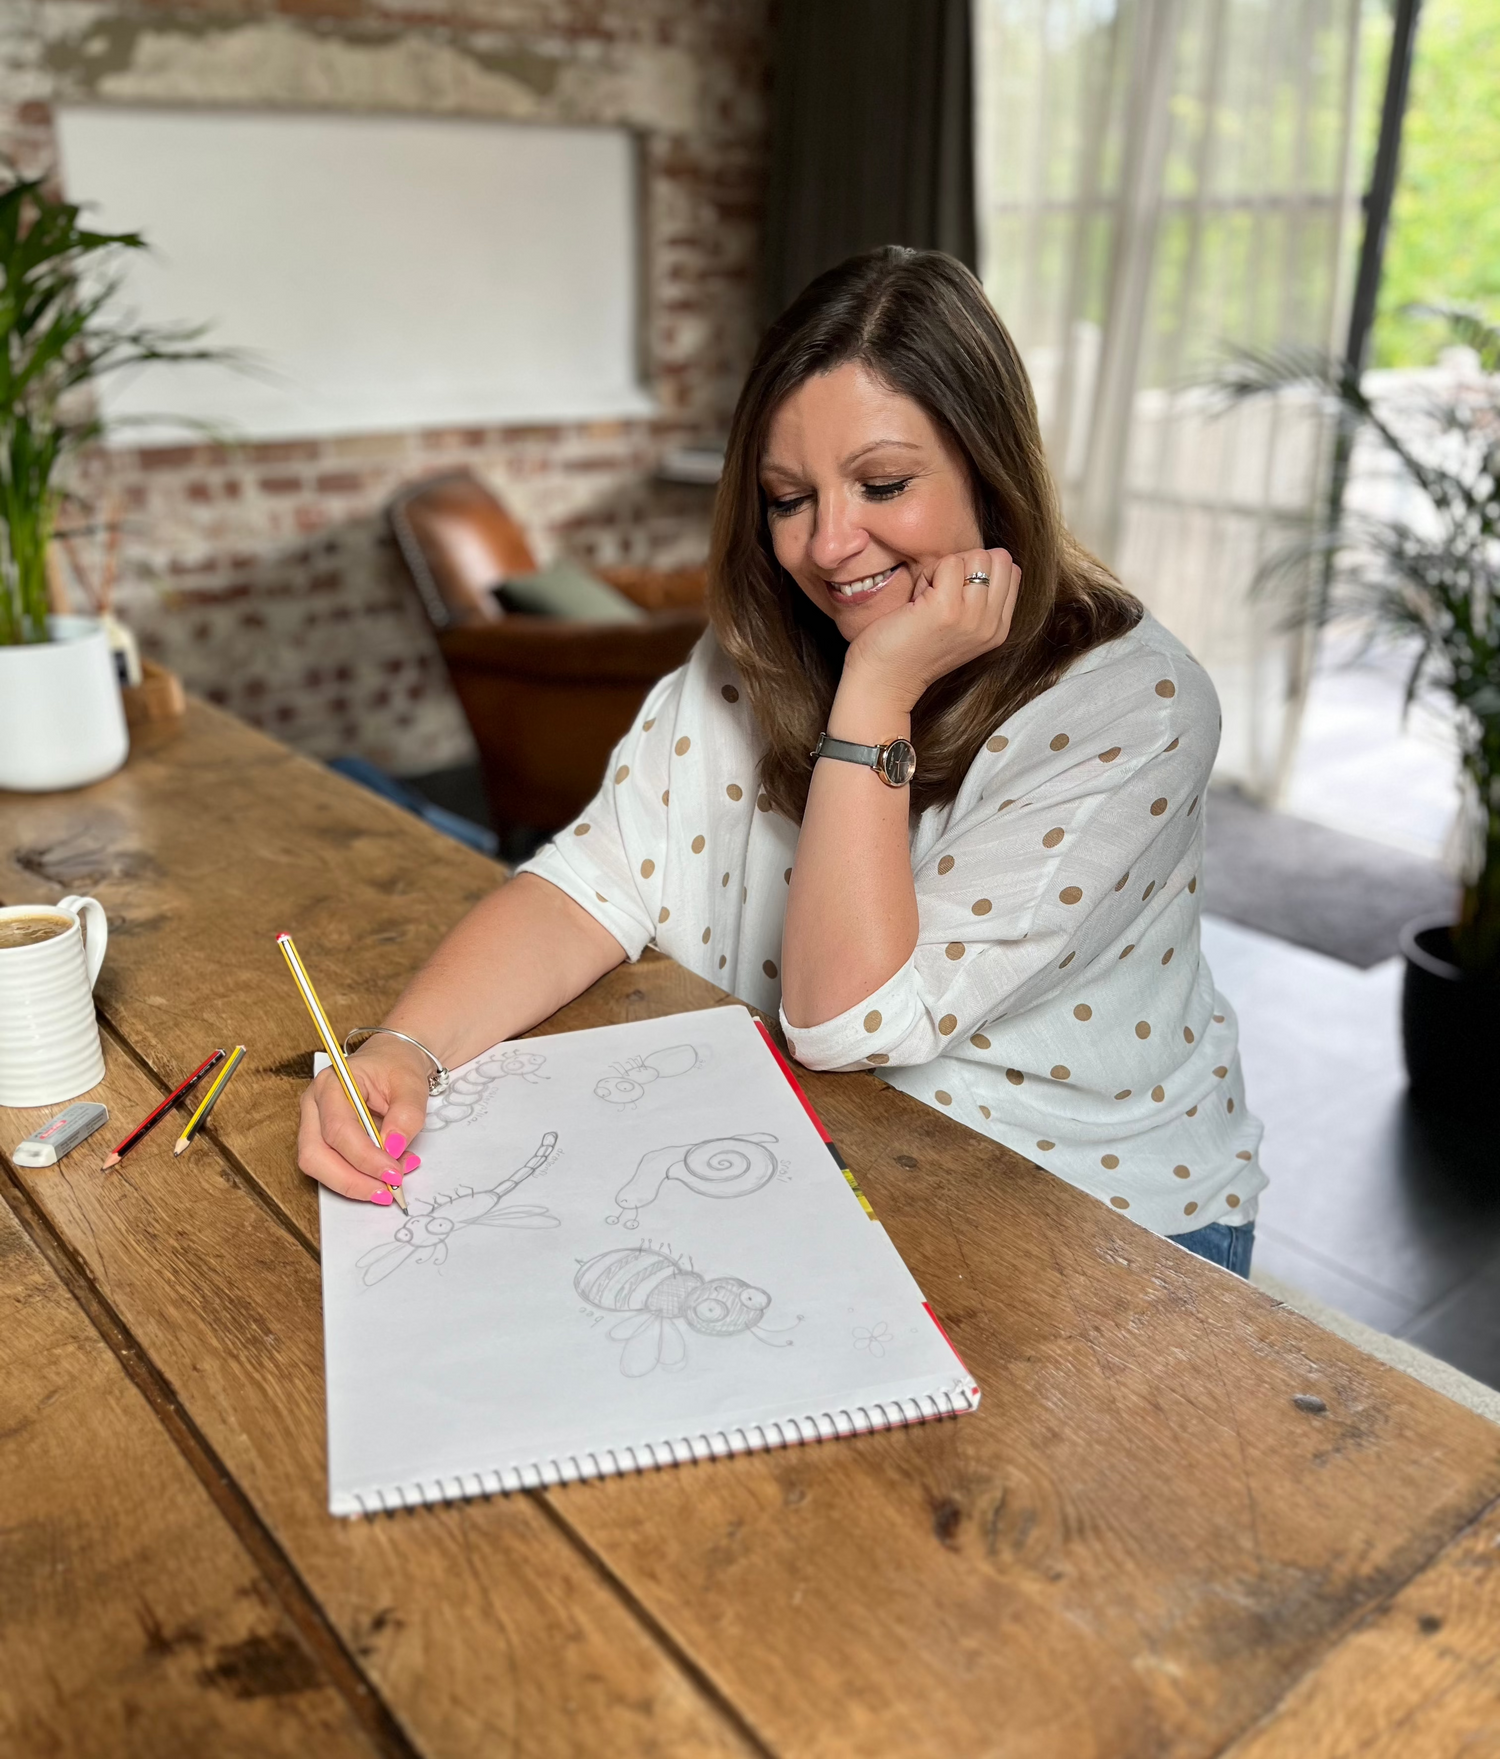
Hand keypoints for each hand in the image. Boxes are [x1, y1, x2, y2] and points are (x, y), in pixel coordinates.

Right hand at [296, 1037, 429, 1203]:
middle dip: (352, 1180)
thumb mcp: (412, 1085)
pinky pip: (329, 1167)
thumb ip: (406, 1115)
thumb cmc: (397, 1066)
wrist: (393, 1060)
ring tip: (389, 1184)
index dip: (365, 1158)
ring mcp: (312, 1123)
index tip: (393, 1174)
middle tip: (387, 1191)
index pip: (339, 1129)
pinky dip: (355, 1178)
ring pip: (316, 1166)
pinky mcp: (320, 1139)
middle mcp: (314, 1104)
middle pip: (315, 1154)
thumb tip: (393, 1150)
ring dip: (352, 1183)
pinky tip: (381, 1175)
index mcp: (332, 1083)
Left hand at [842, 548, 1020, 712]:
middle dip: (966, 564)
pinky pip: (948, 562)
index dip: (977, 571)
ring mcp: (972, 617)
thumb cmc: (910, 649)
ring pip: (976, 556)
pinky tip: (916, 601)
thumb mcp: (960, 627)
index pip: (1010, 570)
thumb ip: (978, 600)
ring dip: (945, 569)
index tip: (952, 595)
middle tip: (940, 592)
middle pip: (999, 559)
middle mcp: (991, 625)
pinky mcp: (946, 609)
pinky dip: (928, 574)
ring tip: (927, 598)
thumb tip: (980, 559)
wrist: (883, 682)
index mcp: (998, 629)